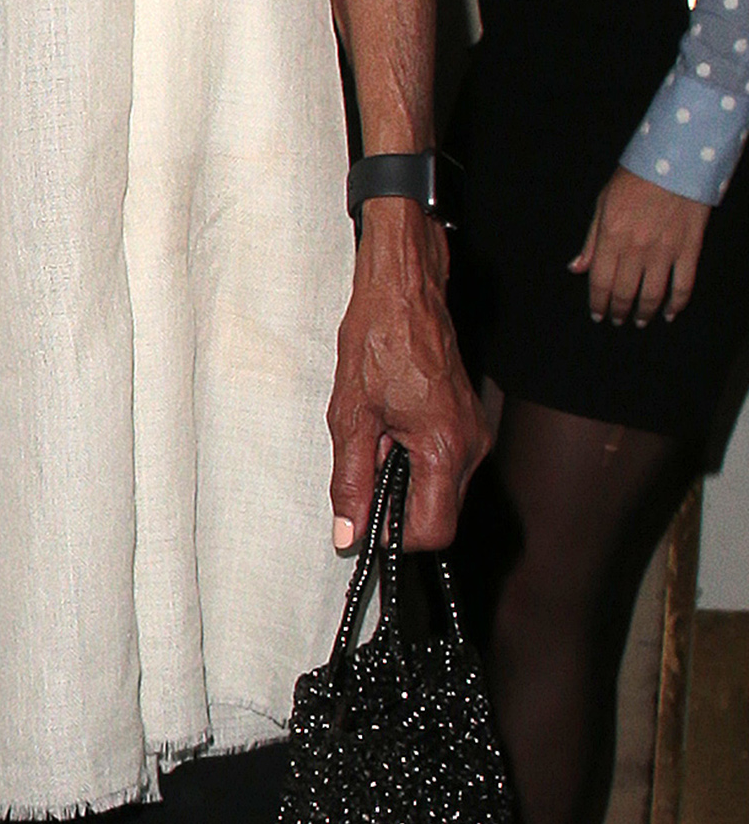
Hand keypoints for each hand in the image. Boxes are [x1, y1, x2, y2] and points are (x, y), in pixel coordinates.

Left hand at [327, 201, 487, 555]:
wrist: (404, 288)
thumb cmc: (378, 338)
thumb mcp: (350, 414)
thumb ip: (350, 480)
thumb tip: (350, 534)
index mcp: (445, 448)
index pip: (434, 531)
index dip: (395, 535)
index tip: (366, 517)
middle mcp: (471, 446)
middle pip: (439, 513)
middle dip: (397, 502)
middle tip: (364, 461)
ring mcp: (475, 433)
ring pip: (441, 488)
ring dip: (404, 477)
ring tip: (377, 434)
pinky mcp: (469, 422)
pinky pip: (444, 461)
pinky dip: (415, 457)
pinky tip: (391, 424)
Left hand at [573, 165, 711, 324]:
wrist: (674, 163)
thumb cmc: (633, 180)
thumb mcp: (603, 204)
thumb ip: (591, 241)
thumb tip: (576, 269)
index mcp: (611, 237)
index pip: (601, 281)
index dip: (598, 303)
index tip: (598, 315)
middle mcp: (636, 249)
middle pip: (625, 292)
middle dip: (619, 311)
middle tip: (618, 320)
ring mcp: (664, 252)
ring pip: (653, 295)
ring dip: (645, 312)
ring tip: (639, 320)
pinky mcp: (689, 250)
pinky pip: (683, 285)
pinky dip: (677, 304)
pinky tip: (670, 313)